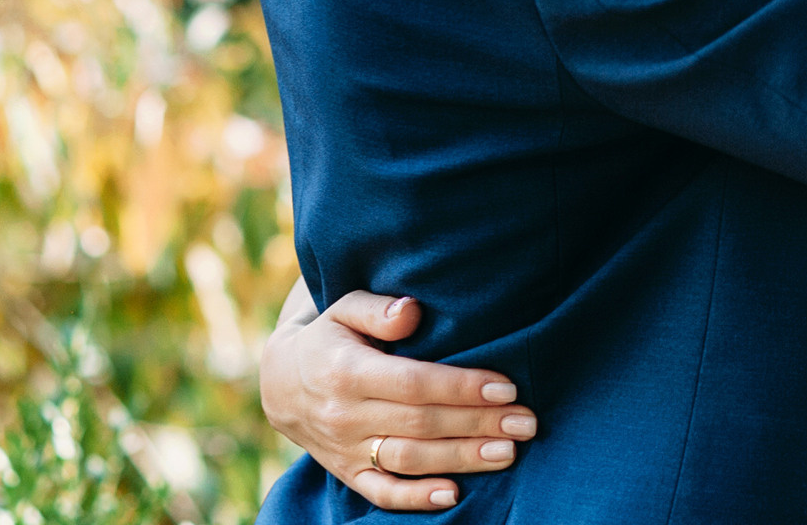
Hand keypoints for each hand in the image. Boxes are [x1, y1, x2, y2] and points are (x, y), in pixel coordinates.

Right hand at [260, 290, 537, 510]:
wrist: (280, 383)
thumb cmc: (330, 338)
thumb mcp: (344, 308)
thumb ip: (378, 309)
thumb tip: (412, 312)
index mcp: (348, 372)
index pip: (414, 384)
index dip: (462, 387)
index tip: (506, 387)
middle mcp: (346, 415)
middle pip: (422, 424)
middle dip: (478, 424)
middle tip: (526, 423)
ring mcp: (346, 449)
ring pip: (409, 461)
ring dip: (461, 459)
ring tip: (508, 453)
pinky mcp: (348, 472)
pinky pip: (382, 492)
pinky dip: (416, 498)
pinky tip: (454, 494)